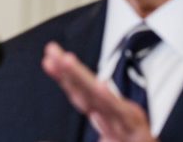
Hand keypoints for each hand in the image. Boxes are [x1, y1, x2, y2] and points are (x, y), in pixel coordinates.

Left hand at [42, 42, 156, 141]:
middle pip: (86, 89)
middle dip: (68, 69)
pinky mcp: (136, 128)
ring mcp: (125, 118)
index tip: (46, 60)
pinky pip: (122, 115)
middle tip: (51, 50)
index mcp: (104, 114)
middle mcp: (113, 112)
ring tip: (67, 61)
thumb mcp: (108, 139)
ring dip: (83, 78)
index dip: (62, 77)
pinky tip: (100, 87)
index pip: (79, 93)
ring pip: (101, 97)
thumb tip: (80, 122)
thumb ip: (99, 129)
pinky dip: (111, 100)